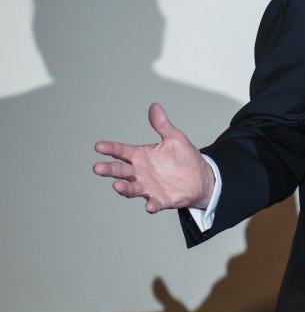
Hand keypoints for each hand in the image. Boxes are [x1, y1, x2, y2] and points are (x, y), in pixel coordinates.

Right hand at [93, 103, 213, 212]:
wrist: (200, 177)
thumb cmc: (183, 157)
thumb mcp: (174, 138)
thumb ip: (162, 125)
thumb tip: (154, 106)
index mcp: (141, 156)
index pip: (122, 151)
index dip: (110, 148)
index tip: (98, 146)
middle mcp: (140, 172)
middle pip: (121, 171)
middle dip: (109, 169)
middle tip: (97, 168)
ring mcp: (148, 187)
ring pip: (131, 189)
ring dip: (123, 188)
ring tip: (116, 186)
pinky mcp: (160, 199)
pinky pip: (153, 204)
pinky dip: (150, 205)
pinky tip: (149, 206)